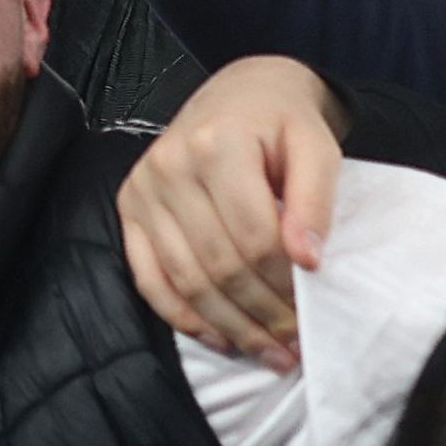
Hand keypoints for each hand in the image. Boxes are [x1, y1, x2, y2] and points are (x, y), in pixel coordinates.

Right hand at [116, 56, 345, 370]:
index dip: (285, 284)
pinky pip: (148, 277)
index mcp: (218, 145)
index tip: (312, 311)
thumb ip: (316, 200)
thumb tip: (307, 261)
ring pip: (186, 279)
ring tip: (268, 352)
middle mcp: (170, 166)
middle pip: (219, 264)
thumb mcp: (316, 146)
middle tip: (294, 345)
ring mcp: (143, 189)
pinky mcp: (129, 208)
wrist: (240, 93)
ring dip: (228, 326)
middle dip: (261, 314)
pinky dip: (181, 315)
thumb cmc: (282, 123)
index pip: (254, 237)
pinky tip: (218, 336)